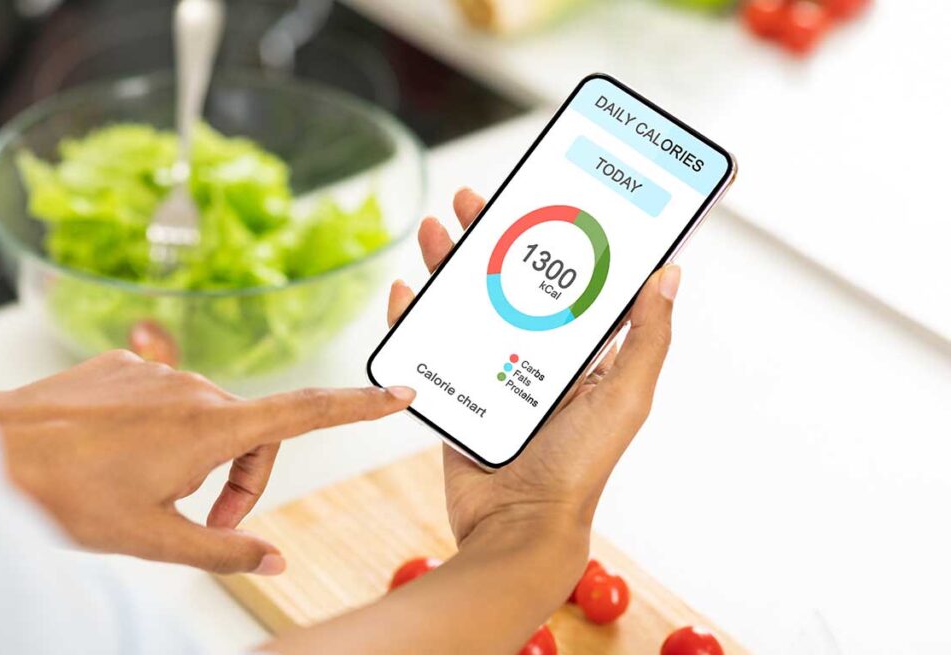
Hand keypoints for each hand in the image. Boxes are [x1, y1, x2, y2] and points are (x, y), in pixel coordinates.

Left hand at [0, 351, 412, 573]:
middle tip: (209, 523)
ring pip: (210, 416)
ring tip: (154, 492)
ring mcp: (158, 371)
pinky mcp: (128, 365)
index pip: (305, 412)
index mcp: (210, 427)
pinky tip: (124, 458)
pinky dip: (166, 432)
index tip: (399, 392)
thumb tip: (276, 560)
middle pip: (255, 432)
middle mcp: (193, 388)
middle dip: (244, 479)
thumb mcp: (154, 540)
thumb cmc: (67, 496)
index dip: (359, 406)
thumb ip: (223, 551)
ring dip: (202, 458)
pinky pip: (169, 397)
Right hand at [388, 189, 679, 550]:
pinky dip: (413, 319)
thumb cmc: (579, 469)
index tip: (539, 201)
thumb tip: (669, 274)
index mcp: (579, 355)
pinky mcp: (455, 396)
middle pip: (507, 283)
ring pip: (464, 307)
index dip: (551, 239)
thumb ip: (648, 337)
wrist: (517, 528)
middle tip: (471, 202)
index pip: (565, 282)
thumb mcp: (624, 397)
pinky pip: (429, 349)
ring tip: (431, 230)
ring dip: (446, 266)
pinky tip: (405, 292)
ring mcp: (491, 376)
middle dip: (488, 239)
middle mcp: (535, 359)